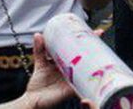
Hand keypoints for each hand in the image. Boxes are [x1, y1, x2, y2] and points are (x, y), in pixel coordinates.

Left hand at [18, 33, 132, 108]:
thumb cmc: (38, 85)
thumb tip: (38, 35)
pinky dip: (88, 79)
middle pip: (86, 58)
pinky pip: (82, 83)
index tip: (93, 31)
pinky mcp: (72, 89)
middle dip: (94, 46)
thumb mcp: (39, 63)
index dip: (86, 41)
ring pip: (87, 68)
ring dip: (94, 59)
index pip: (79, 51)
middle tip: (99, 35)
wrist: (33, 101)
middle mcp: (73, 71)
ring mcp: (74, 79)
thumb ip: (39, 50)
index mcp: (66, 64)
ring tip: (100, 48)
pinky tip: (95, 72)